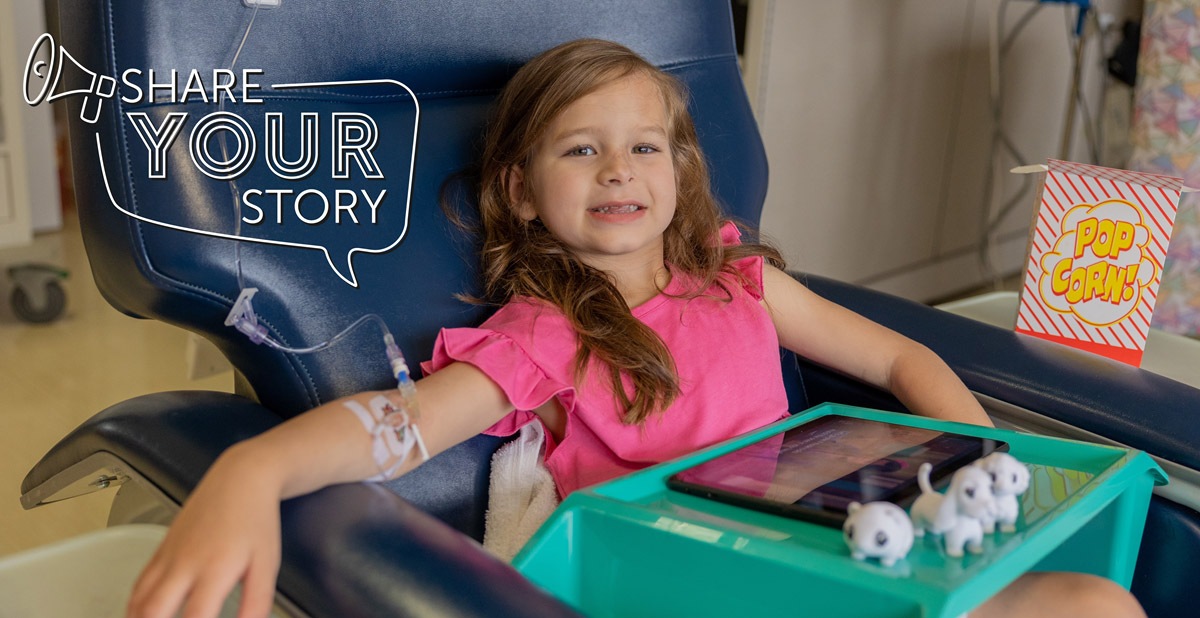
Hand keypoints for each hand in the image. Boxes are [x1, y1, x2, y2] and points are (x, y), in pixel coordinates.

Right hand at [127, 447, 281, 617]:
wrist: (240, 479)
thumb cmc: (255, 520)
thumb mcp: (267, 564)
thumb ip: (256, 602)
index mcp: (215, 569)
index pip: (195, 617)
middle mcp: (184, 564)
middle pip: (153, 611)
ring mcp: (168, 556)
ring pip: (139, 599)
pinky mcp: (160, 549)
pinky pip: (139, 584)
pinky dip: (135, 606)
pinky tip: (142, 616)